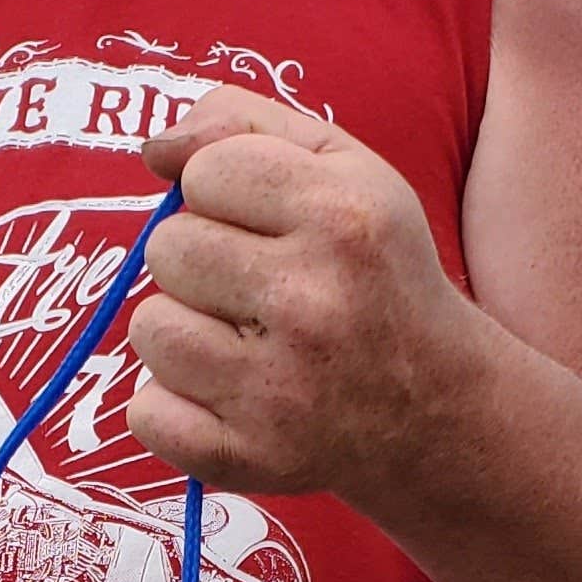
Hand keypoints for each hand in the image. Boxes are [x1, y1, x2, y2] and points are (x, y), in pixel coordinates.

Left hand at [130, 94, 480, 509]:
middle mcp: (312, 303)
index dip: (222, 193)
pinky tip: (230, 395)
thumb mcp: (344, 170)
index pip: (205, 172)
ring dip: (185, 331)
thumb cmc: (375, 270)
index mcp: (343, 218)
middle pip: (168, 248)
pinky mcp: (248, 456)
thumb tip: (156, 150)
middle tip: (259, 289)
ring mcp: (278, 390)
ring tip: (245, 341)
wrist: (436, 405)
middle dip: (201, 261)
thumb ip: (245, 126)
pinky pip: (145, 412)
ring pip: (149, 329)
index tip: (266, 223)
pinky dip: (174, 405)